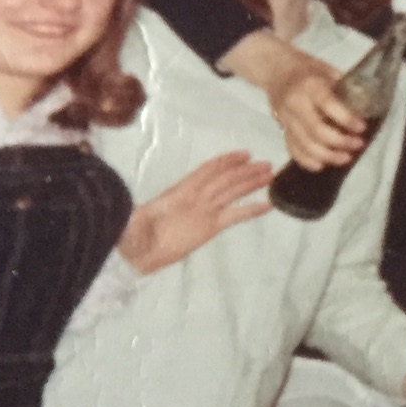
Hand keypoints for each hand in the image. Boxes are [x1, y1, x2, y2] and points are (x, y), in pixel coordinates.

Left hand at [119, 152, 273, 273]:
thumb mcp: (137, 218)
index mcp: (181, 191)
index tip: (244, 154)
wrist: (137, 252)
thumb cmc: (136, 233)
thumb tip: (142, 209)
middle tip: (267, 165)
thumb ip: (143, 213)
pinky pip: (233, 216)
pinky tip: (266, 205)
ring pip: (231, 193)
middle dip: (245, 171)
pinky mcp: (210, 228)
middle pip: (224, 180)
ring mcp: (205, 212)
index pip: (206, 172)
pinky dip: (250, 210)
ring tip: (269, 176)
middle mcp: (196, 197)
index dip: (225, 162)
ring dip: (249, 183)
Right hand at [268, 56, 366, 172]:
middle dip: (340, 142)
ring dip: (328, 156)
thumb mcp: (328, 70)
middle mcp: (295, 104)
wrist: (276, 70)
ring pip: (305, 145)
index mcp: (309, 85)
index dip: (347, 119)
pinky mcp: (281, 130)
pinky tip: (322, 165)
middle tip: (358, 145)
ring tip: (346, 158)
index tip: (362, 128)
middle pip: (317, 131)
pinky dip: (307, 161)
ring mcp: (285, 119)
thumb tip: (366, 106)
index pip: (329, 105)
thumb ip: (345, 88)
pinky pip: (293, 150)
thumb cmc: (307, 70)